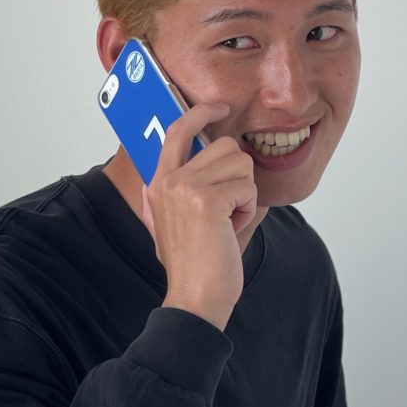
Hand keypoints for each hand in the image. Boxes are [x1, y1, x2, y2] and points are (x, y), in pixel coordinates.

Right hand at [137, 103, 257, 330]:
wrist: (194, 298)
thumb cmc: (194, 264)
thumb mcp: (173, 221)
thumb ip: (177, 190)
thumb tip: (186, 160)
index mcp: (158, 183)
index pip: (177, 130)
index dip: (201, 113)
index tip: (221, 107)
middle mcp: (167, 180)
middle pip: (225, 146)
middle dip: (239, 176)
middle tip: (227, 210)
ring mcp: (184, 188)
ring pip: (241, 164)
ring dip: (245, 194)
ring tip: (227, 222)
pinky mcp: (206, 201)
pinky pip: (248, 188)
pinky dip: (248, 210)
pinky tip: (231, 230)